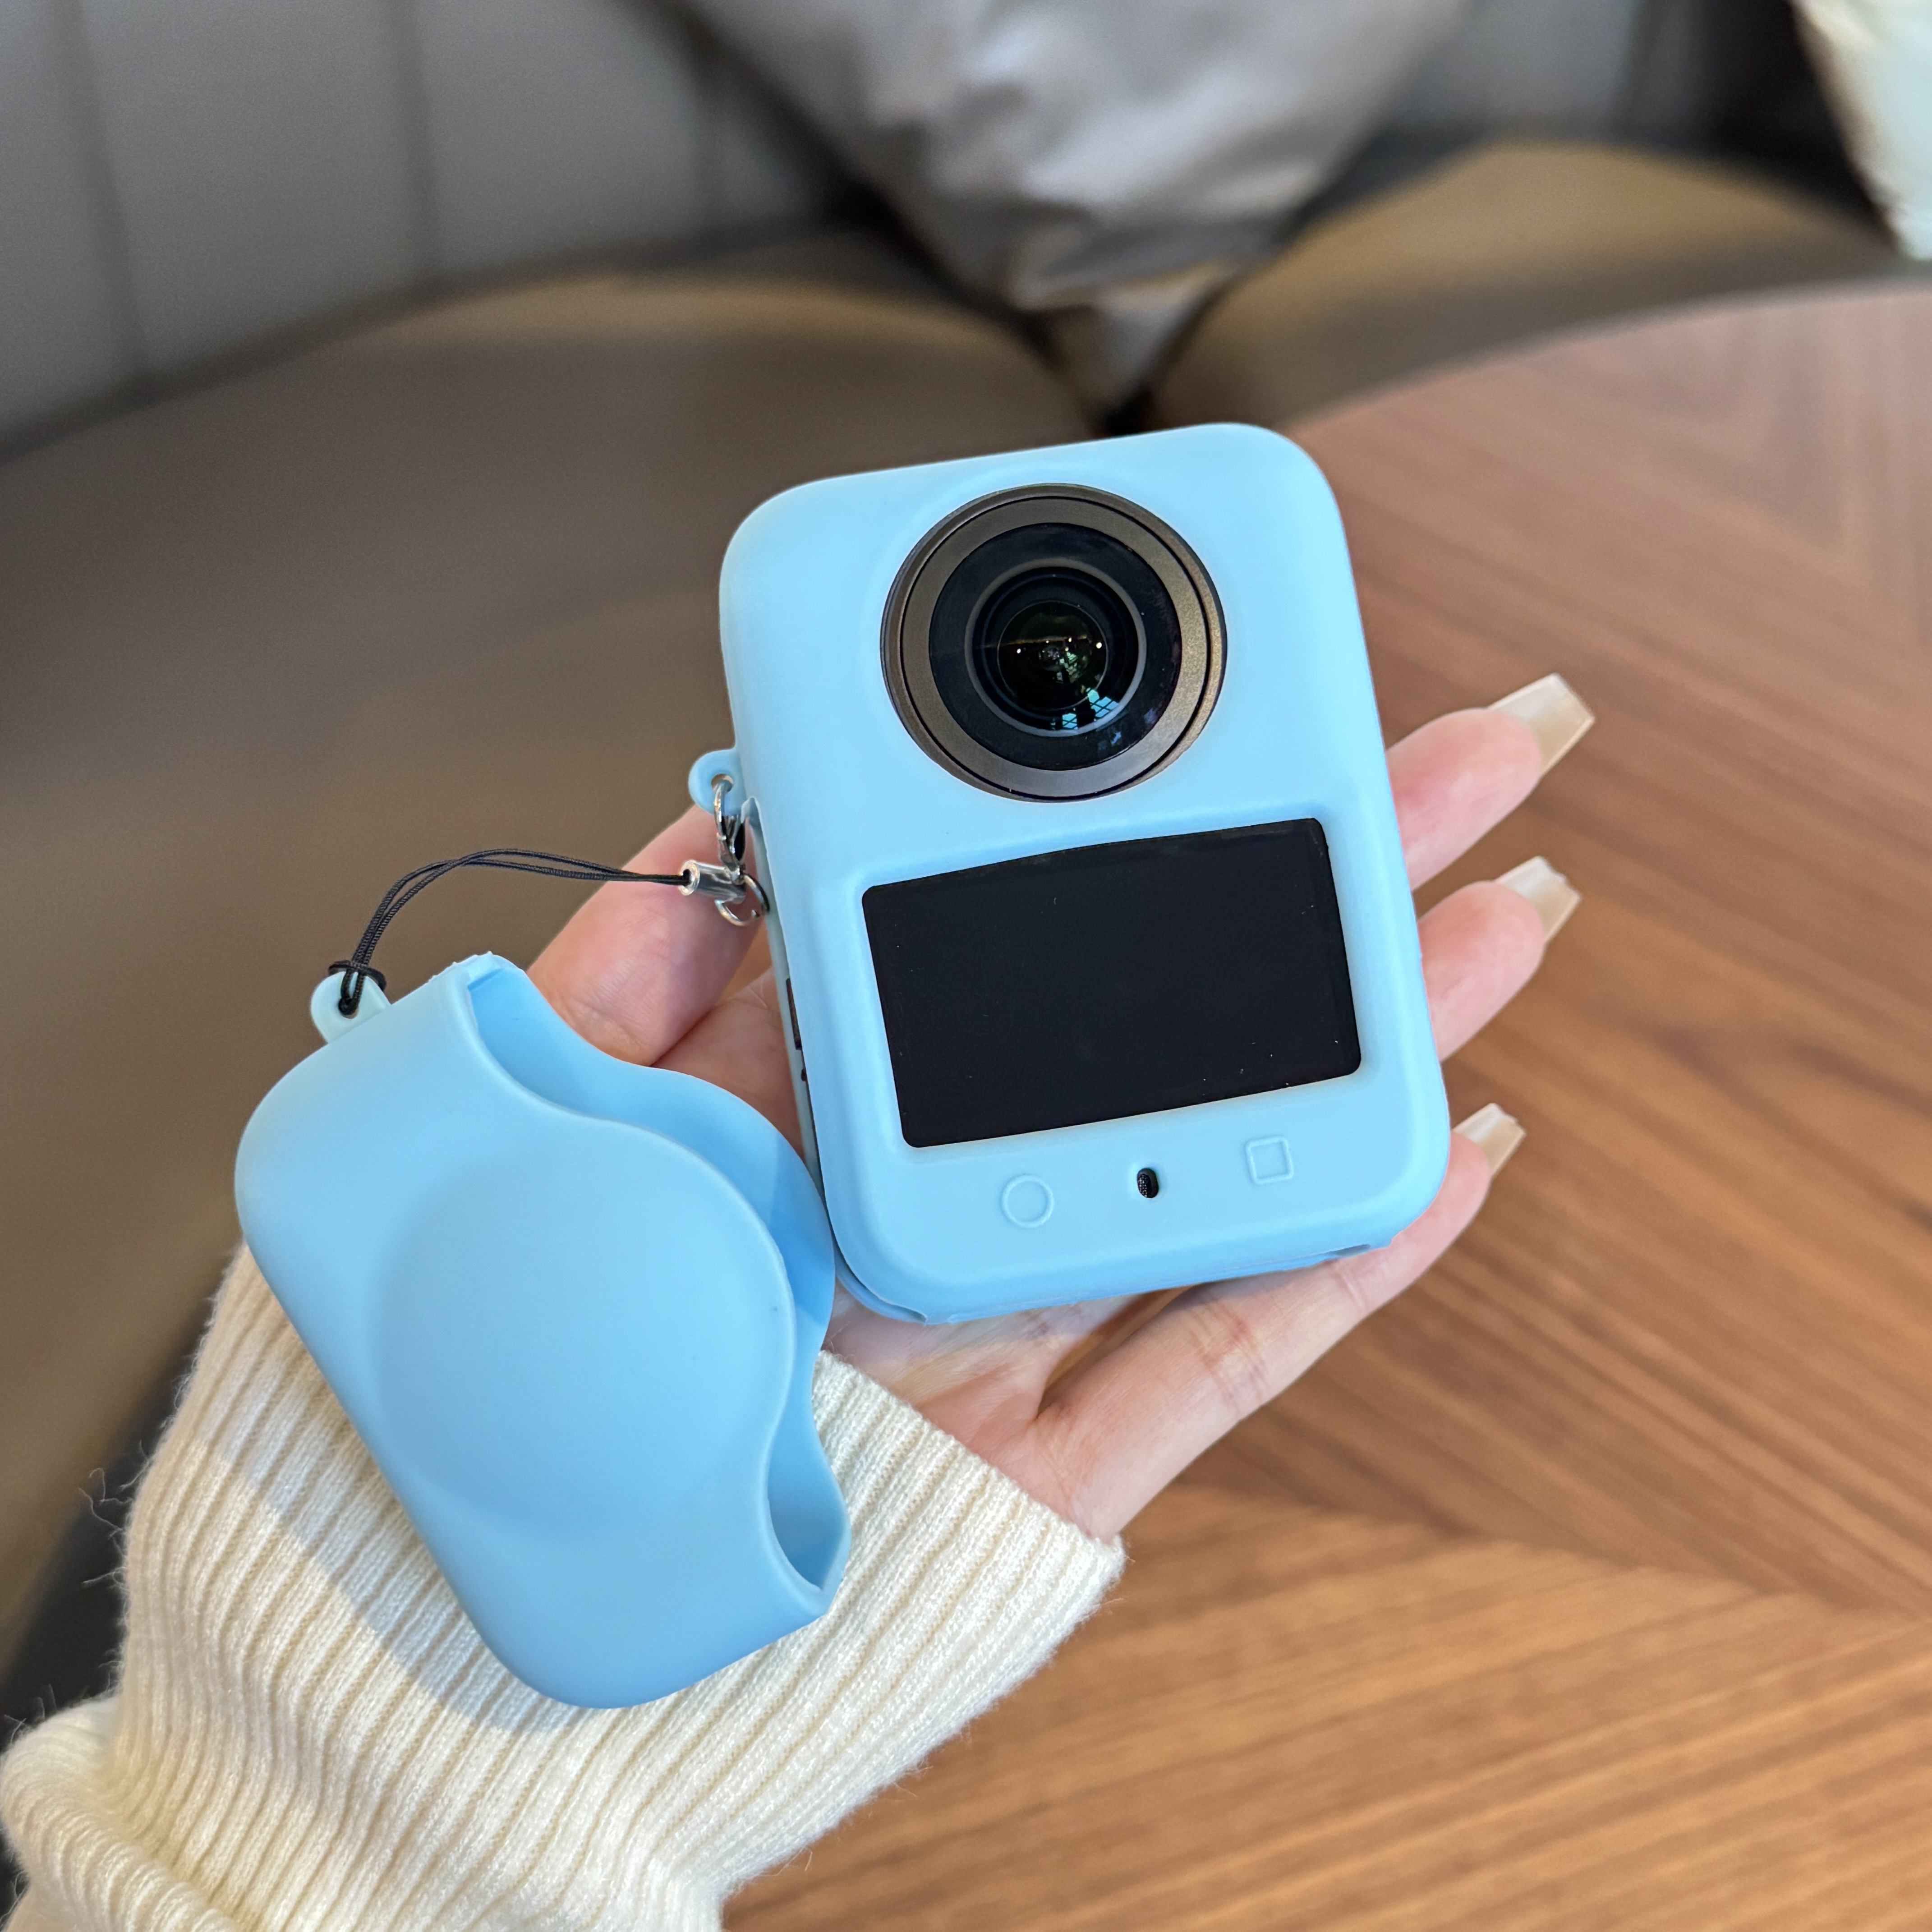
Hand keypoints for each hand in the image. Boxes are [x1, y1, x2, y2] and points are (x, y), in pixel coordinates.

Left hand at [533, 695, 1567, 1538]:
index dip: (1127, 826)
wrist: (493, 1639)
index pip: (1002, 938)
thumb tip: (711, 829)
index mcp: (822, 1117)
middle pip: (1161, 1025)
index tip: (1216, 716)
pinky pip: (1218, 1357)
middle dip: (1315, 884)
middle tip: (1451, 764)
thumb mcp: (527, 1144)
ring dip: (1372, 1044)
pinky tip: (1451, 1153)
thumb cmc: (493, 1387)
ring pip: (1221, 1165)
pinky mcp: (1054, 1470)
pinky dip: (1339, 1267)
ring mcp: (1014, 1331)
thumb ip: (607, 989)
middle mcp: (942, 1202)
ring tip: (1504, 917)